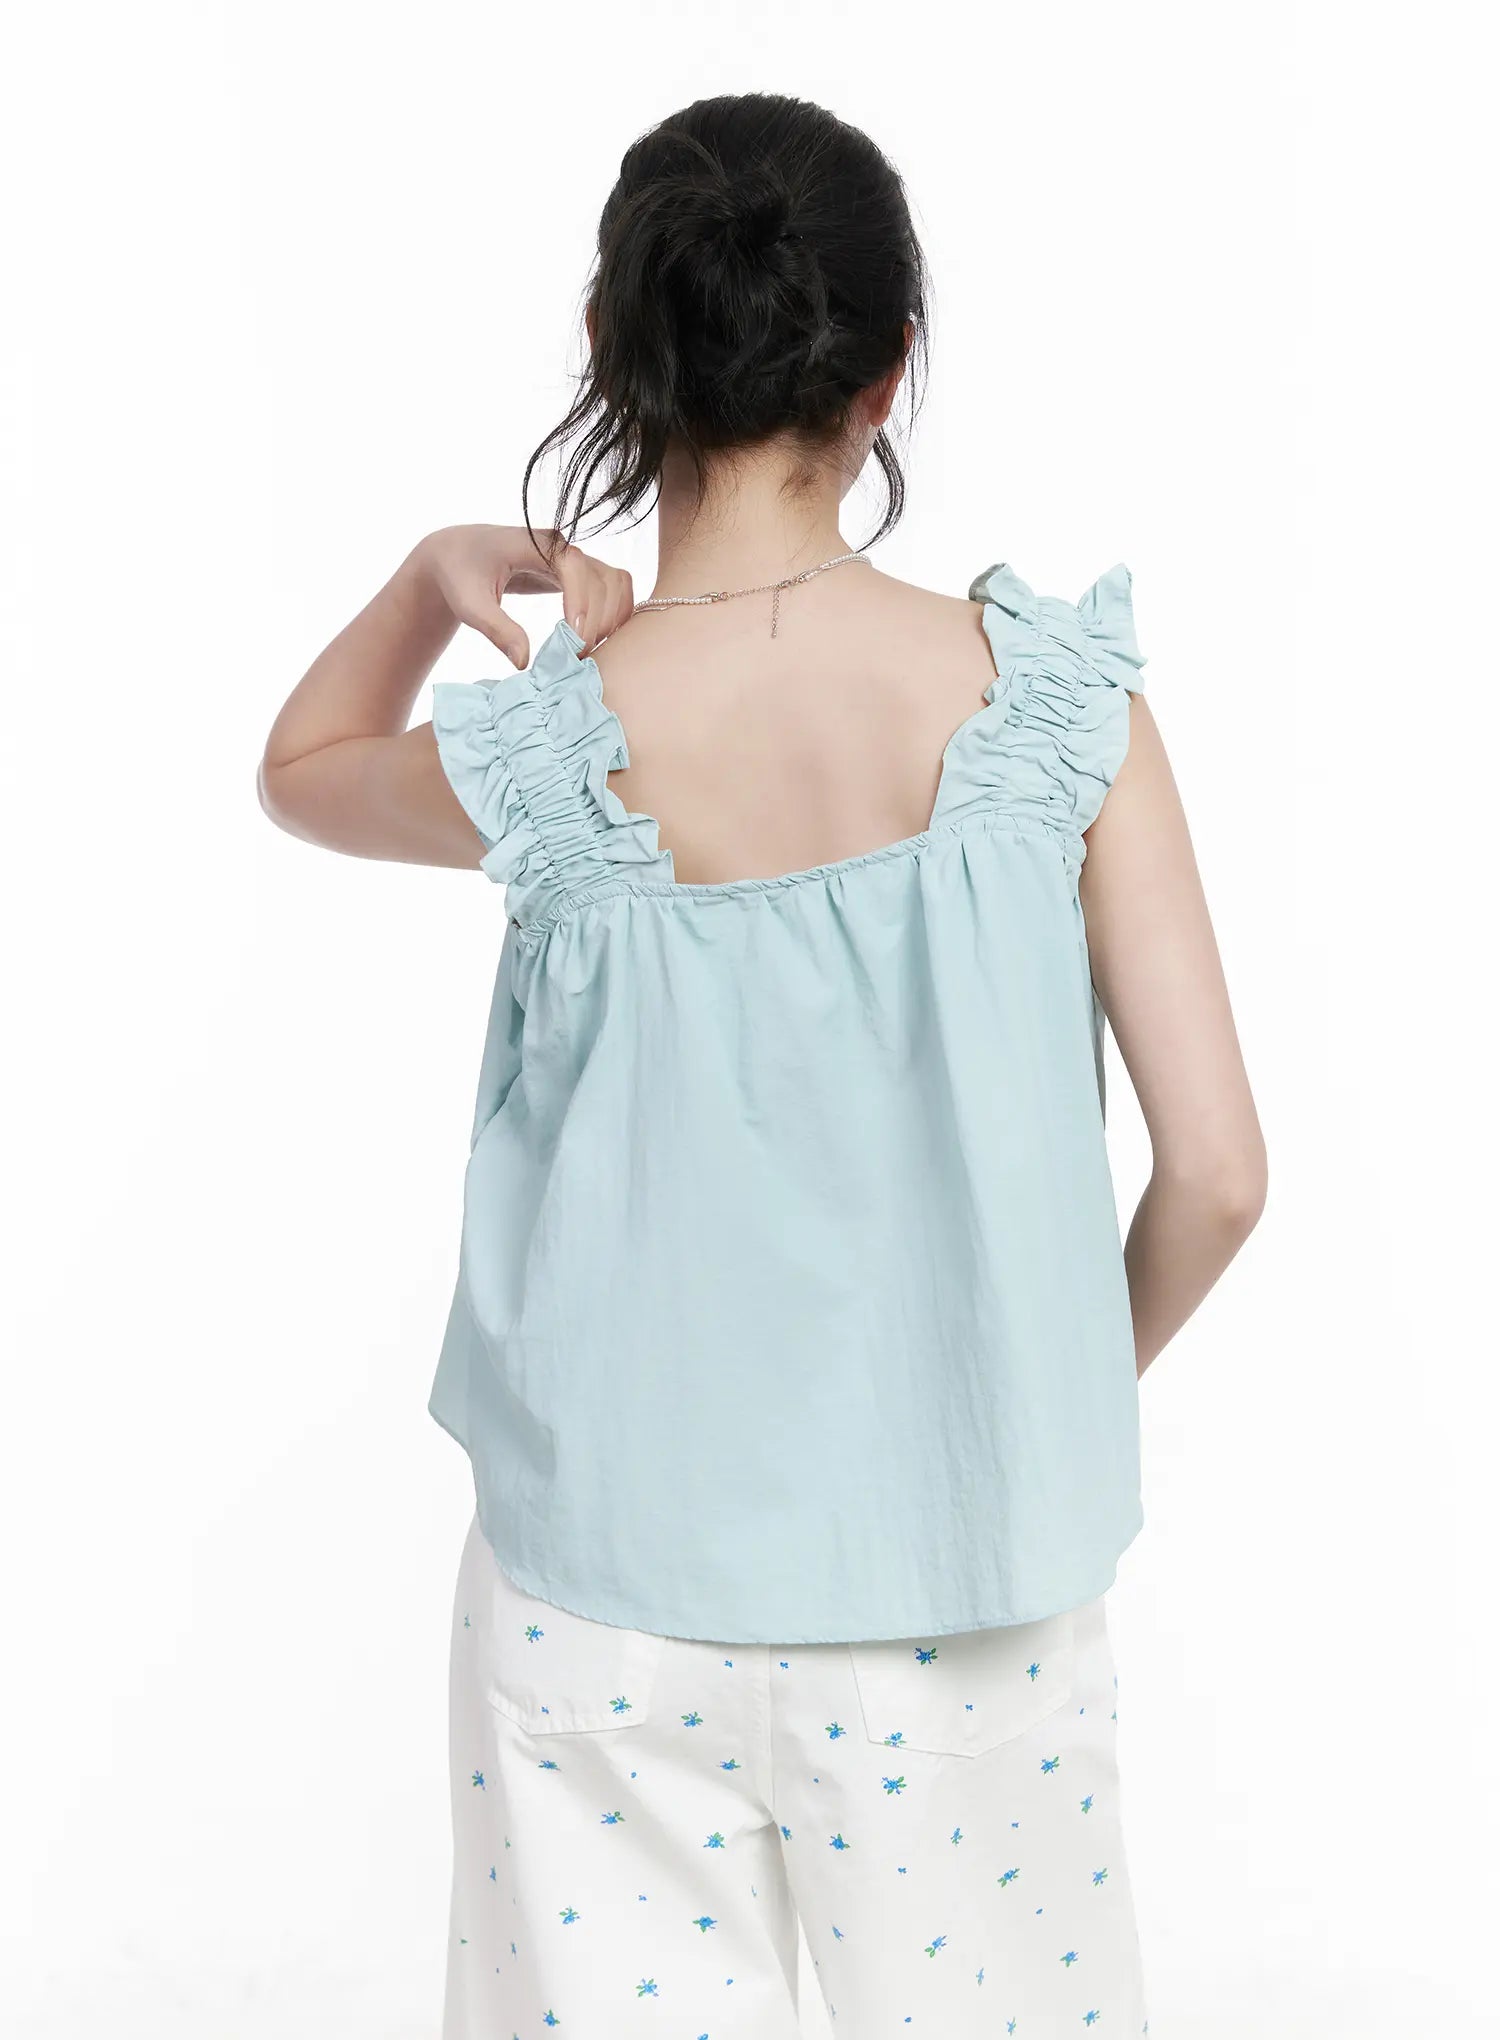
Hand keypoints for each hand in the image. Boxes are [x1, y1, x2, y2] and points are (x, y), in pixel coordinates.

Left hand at [415, 524, 634, 667]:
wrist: (460, 554)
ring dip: (613, 618)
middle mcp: (563, 547)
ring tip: (589, 650)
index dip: (581, 604)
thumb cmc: (461, 575)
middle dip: (597, 621)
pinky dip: (617, 613)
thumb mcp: (469, 605)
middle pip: (603, 578)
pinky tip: (600, 640)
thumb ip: (497, 630)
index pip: (575, 568)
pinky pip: (614, 588)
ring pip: (616, 582)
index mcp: (535, 544)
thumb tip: (524, 662)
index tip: (573, 642)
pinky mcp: (580, 573)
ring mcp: (576, 558)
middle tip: (576, 657)